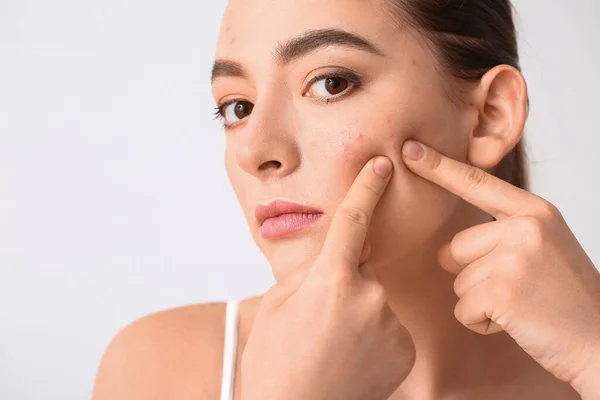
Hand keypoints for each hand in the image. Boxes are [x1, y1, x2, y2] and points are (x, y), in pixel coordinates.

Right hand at [241, 156, 415, 399]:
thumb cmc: (275, 360)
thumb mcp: (278, 303)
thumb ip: (309, 270)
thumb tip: (331, 256)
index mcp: (332, 279)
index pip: (354, 220)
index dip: (367, 188)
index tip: (381, 165)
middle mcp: (370, 296)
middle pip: (362, 269)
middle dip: (344, 280)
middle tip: (318, 316)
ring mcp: (391, 325)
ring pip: (375, 299)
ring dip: (358, 310)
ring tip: (332, 343)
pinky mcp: (406, 350)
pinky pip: (389, 326)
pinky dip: (374, 334)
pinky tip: (353, 356)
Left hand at [402, 139, 599, 395]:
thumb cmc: (567, 299)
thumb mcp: (543, 249)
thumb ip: (499, 236)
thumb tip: (442, 253)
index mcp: (536, 211)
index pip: (476, 183)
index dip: (439, 167)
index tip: (410, 148)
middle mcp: (525, 227)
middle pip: (454, 247)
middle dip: (473, 276)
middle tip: (518, 290)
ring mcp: (514, 257)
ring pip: (457, 281)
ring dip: (480, 302)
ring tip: (522, 306)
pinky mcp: (502, 291)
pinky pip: (463, 309)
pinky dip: (481, 323)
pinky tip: (517, 323)